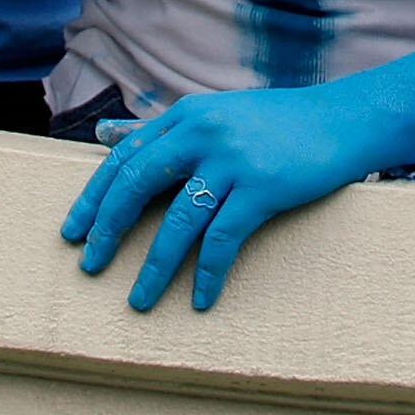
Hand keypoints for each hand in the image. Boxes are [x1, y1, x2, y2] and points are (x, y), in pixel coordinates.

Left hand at [60, 85, 375, 312]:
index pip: (124, 157)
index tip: (72, 232)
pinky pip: (223, 239)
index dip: (94, 196)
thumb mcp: (214, 113)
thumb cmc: (275, 121)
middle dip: (108, 229)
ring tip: (138, 300)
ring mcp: (233, 159)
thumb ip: (161, 127)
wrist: (342, 120)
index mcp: (186, 115)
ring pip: (178, 220)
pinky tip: (198, 299)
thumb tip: (102, 133)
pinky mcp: (263, 187)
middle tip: (89, 266)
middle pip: (138, 184)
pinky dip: (207, 273)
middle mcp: (203, 132)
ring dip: (155, 266)